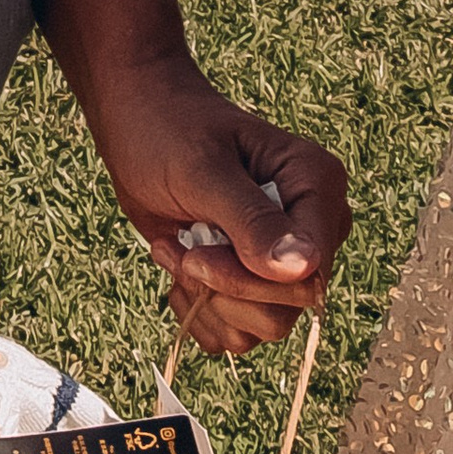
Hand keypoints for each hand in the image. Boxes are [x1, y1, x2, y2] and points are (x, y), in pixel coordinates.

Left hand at [85, 53, 348, 353]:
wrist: (135, 122)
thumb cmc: (167, 130)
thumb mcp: (203, 172)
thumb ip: (252, 221)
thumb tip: (303, 269)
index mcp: (317, 185)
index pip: (311, 272)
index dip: (250, 279)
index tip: (196, 253)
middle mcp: (312, 226)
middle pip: (290, 306)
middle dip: (223, 289)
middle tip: (183, 249)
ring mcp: (284, 257)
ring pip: (265, 326)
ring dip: (206, 300)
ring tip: (179, 251)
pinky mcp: (254, 279)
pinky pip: (239, 331)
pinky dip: (199, 311)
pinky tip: (180, 267)